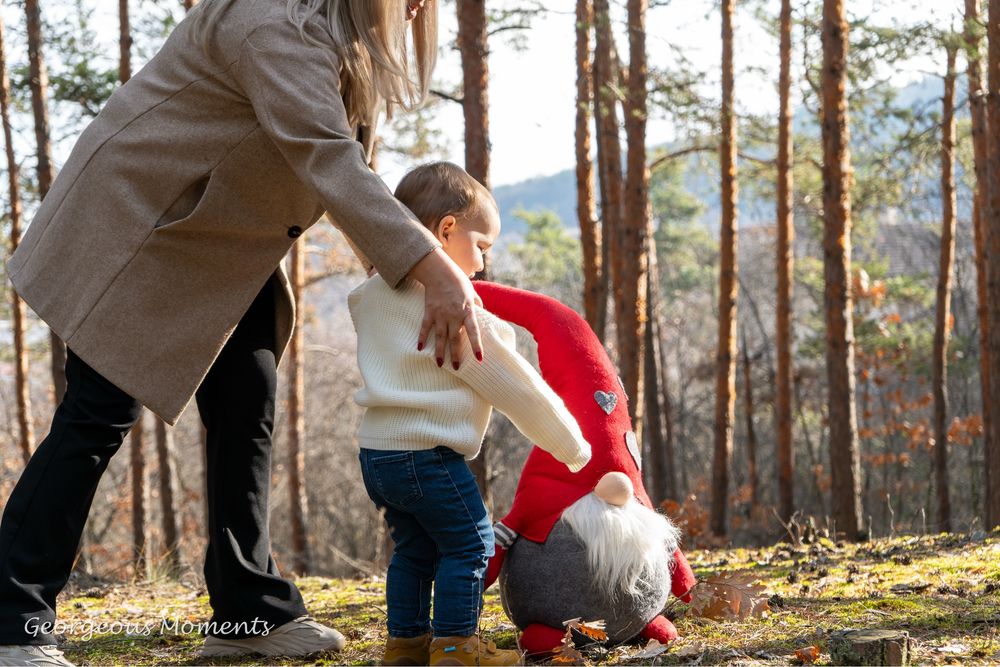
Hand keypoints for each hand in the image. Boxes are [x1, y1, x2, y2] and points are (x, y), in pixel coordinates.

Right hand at [407, 248, 483, 367]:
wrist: (440, 272)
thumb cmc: (459, 282)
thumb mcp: (473, 294)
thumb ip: (477, 306)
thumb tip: (482, 314)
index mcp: (467, 311)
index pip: (474, 331)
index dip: (476, 345)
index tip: (479, 358)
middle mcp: (454, 315)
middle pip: (454, 339)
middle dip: (455, 355)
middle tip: (456, 368)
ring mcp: (440, 314)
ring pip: (439, 337)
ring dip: (439, 352)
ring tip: (439, 364)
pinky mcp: (429, 312)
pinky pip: (424, 327)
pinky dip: (421, 338)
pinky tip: (419, 348)